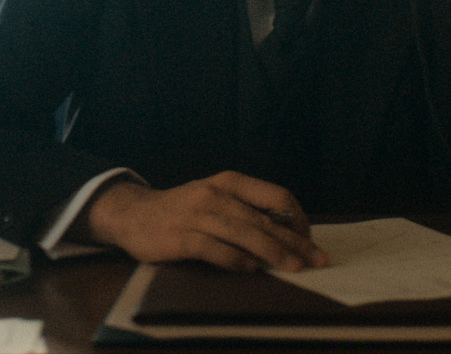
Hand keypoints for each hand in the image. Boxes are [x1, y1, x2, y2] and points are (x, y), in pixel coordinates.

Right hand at [77, 171, 328, 271]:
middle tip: (316, 259)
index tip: (310, 239)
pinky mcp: (180, 237)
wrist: (133, 213)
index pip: (276, 196)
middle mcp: (216, 194)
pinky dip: (235, 260)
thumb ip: (246, 210)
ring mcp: (197, 215)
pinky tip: (251, 269)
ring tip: (293, 268)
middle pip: (264, 219)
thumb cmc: (185, 209)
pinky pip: (214, 249)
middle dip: (294, 241)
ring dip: (272, 252)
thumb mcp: (217, 197)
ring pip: (244, 233)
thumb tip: (288, 234)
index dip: (298, 219)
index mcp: (230, 181)